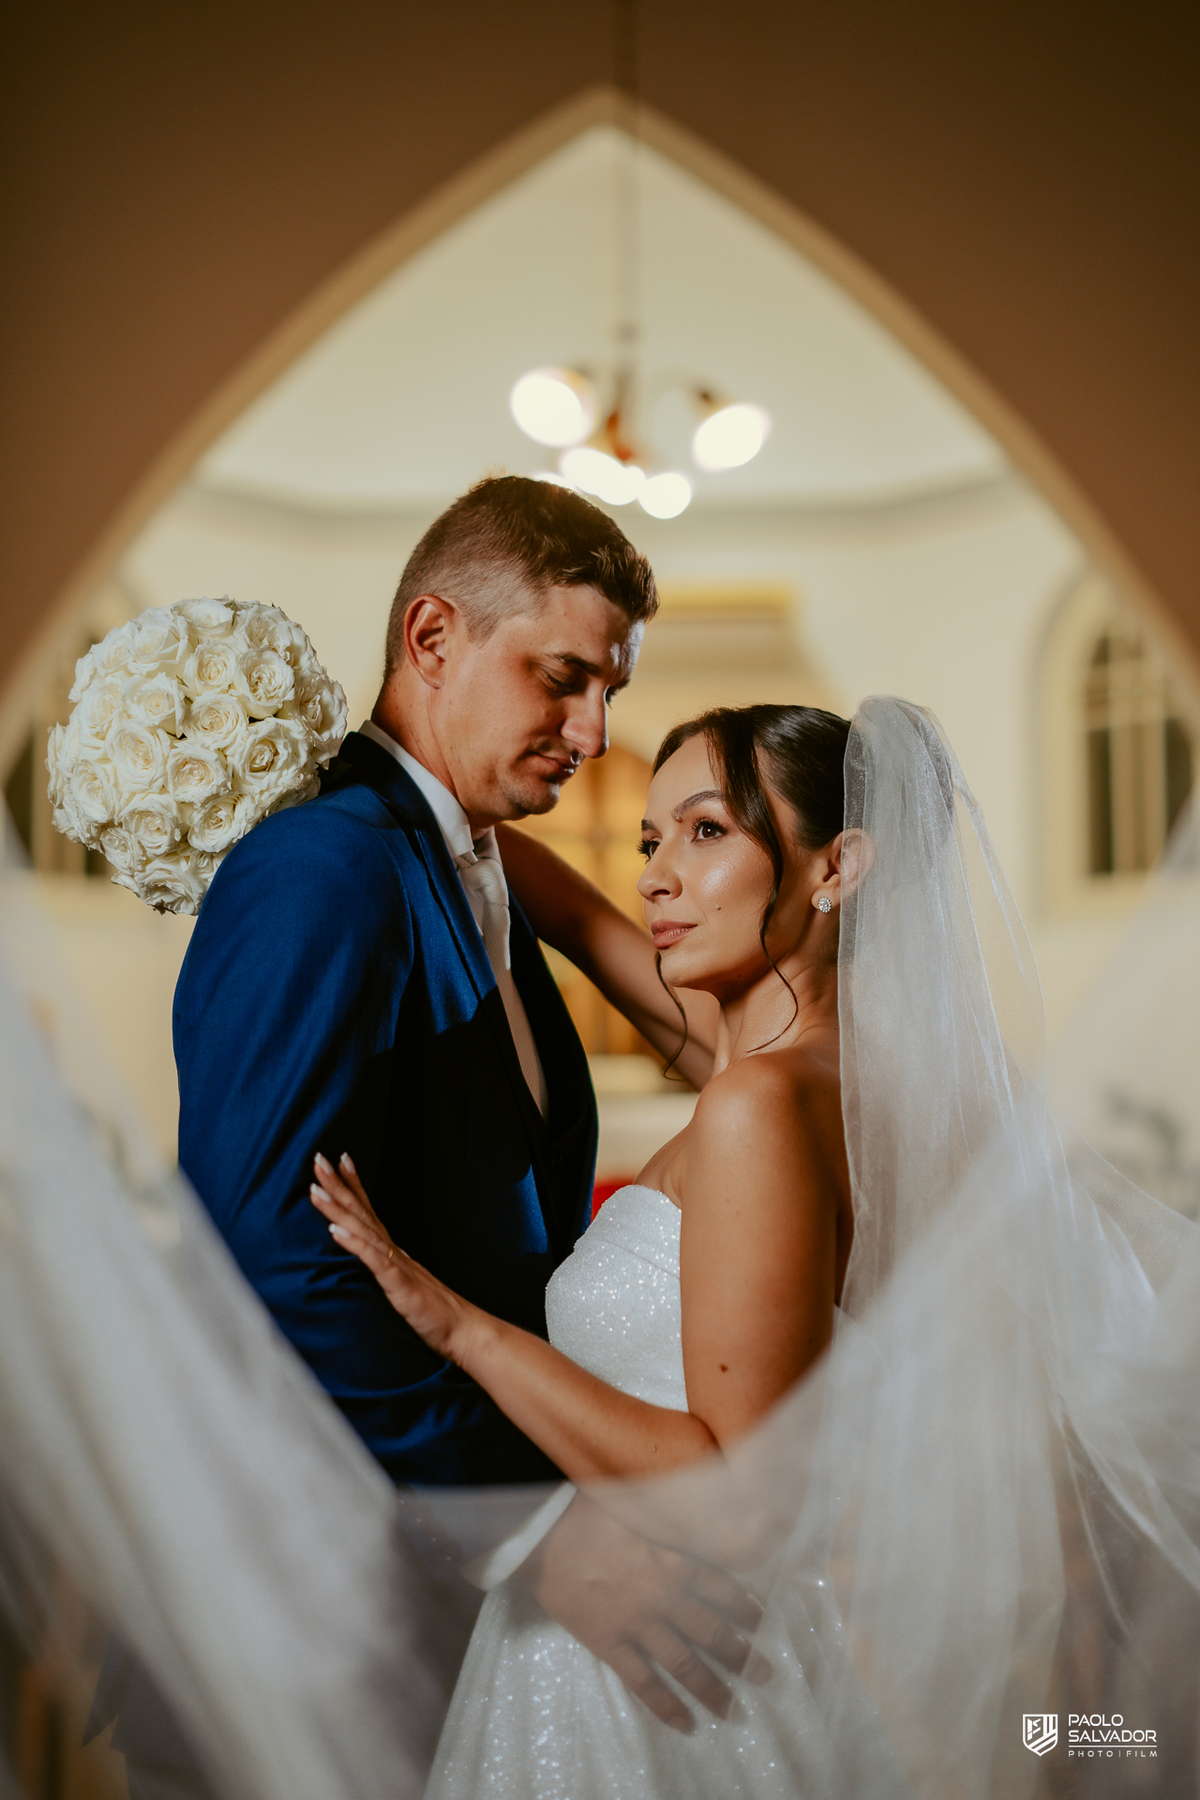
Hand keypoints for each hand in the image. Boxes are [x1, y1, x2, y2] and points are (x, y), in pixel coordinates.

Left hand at [310, 1154, 475, 1362]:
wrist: (464, 1330)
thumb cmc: (433, 1312)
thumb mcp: (401, 1287)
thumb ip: (387, 1271)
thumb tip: (371, 1261)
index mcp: (393, 1251)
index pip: (369, 1211)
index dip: (354, 1185)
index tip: (340, 1160)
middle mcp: (394, 1251)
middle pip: (362, 1211)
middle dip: (338, 1184)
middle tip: (318, 1158)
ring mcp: (397, 1265)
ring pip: (363, 1229)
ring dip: (338, 1208)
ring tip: (317, 1189)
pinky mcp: (399, 1284)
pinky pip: (374, 1260)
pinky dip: (355, 1243)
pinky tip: (335, 1232)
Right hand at [515, 1492, 770, 1730]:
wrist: (542, 1535)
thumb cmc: (587, 1509)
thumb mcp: (638, 1503)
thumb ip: (666, 1515)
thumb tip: (690, 1500)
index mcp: (674, 1558)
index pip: (722, 1587)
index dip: (744, 1606)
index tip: (762, 1620)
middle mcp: (665, 1596)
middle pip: (713, 1632)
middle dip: (742, 1655)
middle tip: (765, 1674)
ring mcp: (638, 1624)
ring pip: (685, 1663)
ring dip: (713, 1687)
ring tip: (734, 1708)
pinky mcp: (609, 1644)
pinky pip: (643, 1682)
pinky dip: (666, 1705)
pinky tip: (685, 1724)